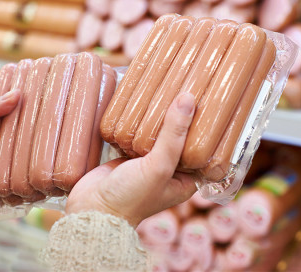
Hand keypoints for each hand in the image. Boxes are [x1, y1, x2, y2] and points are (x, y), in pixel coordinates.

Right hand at [66, 92, 196, 226]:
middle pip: (179, 138)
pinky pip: (138, 134)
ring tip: (167, 91)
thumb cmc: (130, 198)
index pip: (203, 148)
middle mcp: (168, 169)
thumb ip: (173, 135)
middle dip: (182, 117)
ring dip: (160, 116)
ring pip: (158, 134)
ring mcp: (147, 162)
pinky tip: (142, 104)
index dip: (207, 128)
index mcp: (185, 178)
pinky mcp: (128, 155)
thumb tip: (187, 99)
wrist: (91, 209)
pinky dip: (139, 121)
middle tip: (186, 90)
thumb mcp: (159, 167)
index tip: (209, 103)